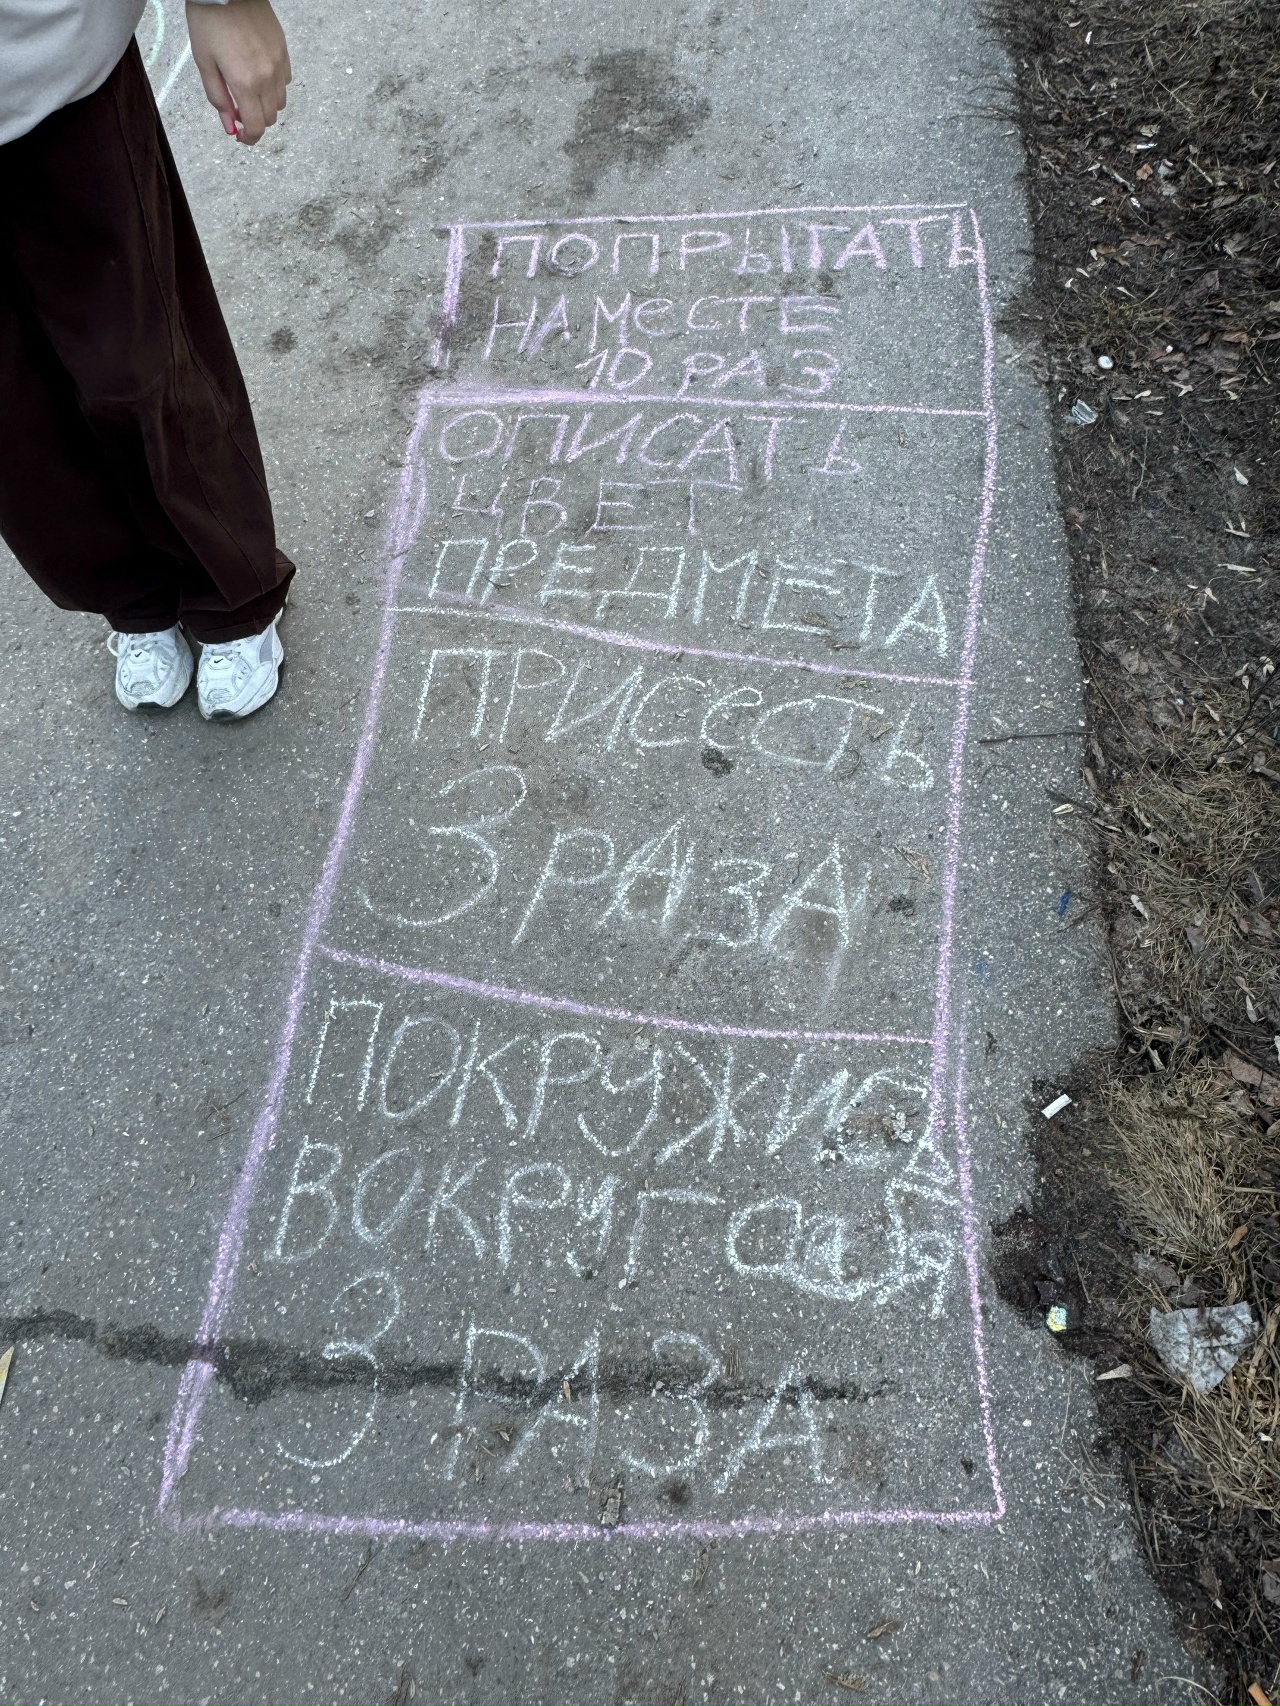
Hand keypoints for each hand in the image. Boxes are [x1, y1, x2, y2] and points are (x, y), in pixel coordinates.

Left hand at [186, 0, 290, 145]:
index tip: (241, 137)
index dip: (249, 138)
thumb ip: (218, 98)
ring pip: (280, 103)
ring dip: (265, 105)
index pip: (256, 127)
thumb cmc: (209, 21)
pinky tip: (260, 75)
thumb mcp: (204, 62)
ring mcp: (278, 65)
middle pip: (269, 118)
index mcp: (244, 83)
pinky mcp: (284, 52)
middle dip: (255, 121)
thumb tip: (229, 125)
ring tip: (249, 91)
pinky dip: (274, 87)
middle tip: (238, 110)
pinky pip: (285, 82)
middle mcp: (266, 78)